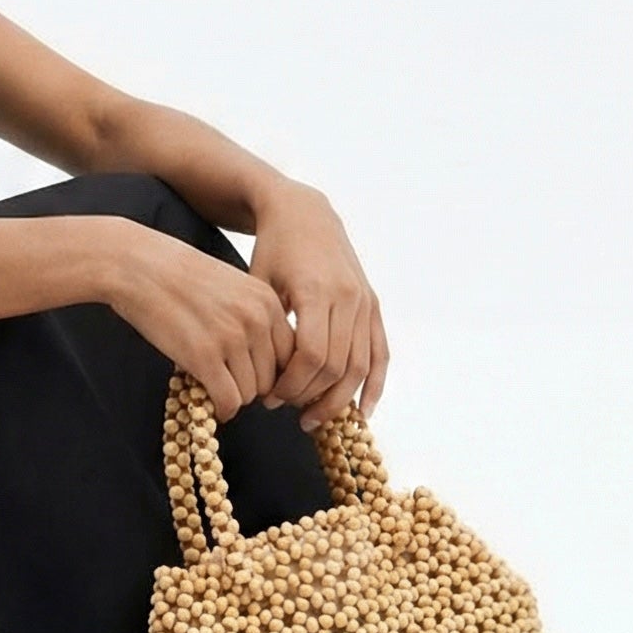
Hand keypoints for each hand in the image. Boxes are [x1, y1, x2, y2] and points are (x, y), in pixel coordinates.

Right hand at [107, 224, 293, 424]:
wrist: (138, 265)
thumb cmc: (179, 275)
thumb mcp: (232, 286)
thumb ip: (254, 317)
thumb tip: (265, 361)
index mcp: (267, 301)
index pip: (290, 355)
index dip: (272, 372)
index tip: (252, 375)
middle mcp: (256, 319)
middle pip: (272, 378)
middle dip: (251, 386)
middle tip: (227, 382)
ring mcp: (231, 338)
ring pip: (250, 393)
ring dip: (232, 395)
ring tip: (211, 382)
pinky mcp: (203, 356)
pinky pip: (228, 400)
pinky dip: (220, 407)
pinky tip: (207, 397)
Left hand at [247, 181, 389, 429]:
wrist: (304, 213)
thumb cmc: (273, 248)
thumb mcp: (259, 281)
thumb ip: (264, 326)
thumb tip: (252, 379)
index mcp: (316, 291)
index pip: (312, 356)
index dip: (292, 384)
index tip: (270, 398)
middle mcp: (347, 297)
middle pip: (337, 366)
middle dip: (311, 395)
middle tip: (287, 410)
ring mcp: (364, 301)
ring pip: (361, 366)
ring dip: (339, 399)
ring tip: (314, 418)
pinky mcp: (373, 304)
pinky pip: (380, 353)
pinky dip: (374, 385)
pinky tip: (362, 413)